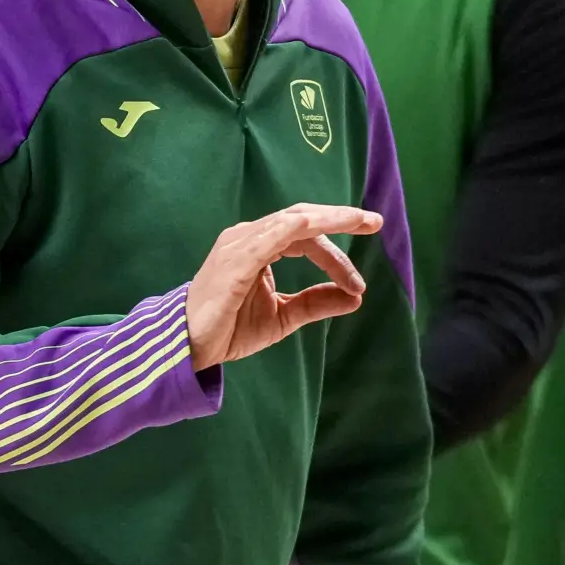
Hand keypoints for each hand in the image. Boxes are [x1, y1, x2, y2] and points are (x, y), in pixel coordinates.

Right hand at [185, 203, 379, 370]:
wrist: (191, 347)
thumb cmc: (229, 328)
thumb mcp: (284, 317)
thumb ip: (315, 303)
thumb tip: (355, 298)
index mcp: (259, 247)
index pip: (305, 238)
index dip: (335, 256)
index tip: (358, 284)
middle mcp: (249, 237)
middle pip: (303, 220)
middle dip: (341, 218)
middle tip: (374, 221)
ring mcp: (241, 245)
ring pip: (292, 221)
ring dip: (329, 220)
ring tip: (360, 222)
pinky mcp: (235, 259)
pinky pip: (271, 235)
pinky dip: (298, 228)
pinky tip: (320, 227)